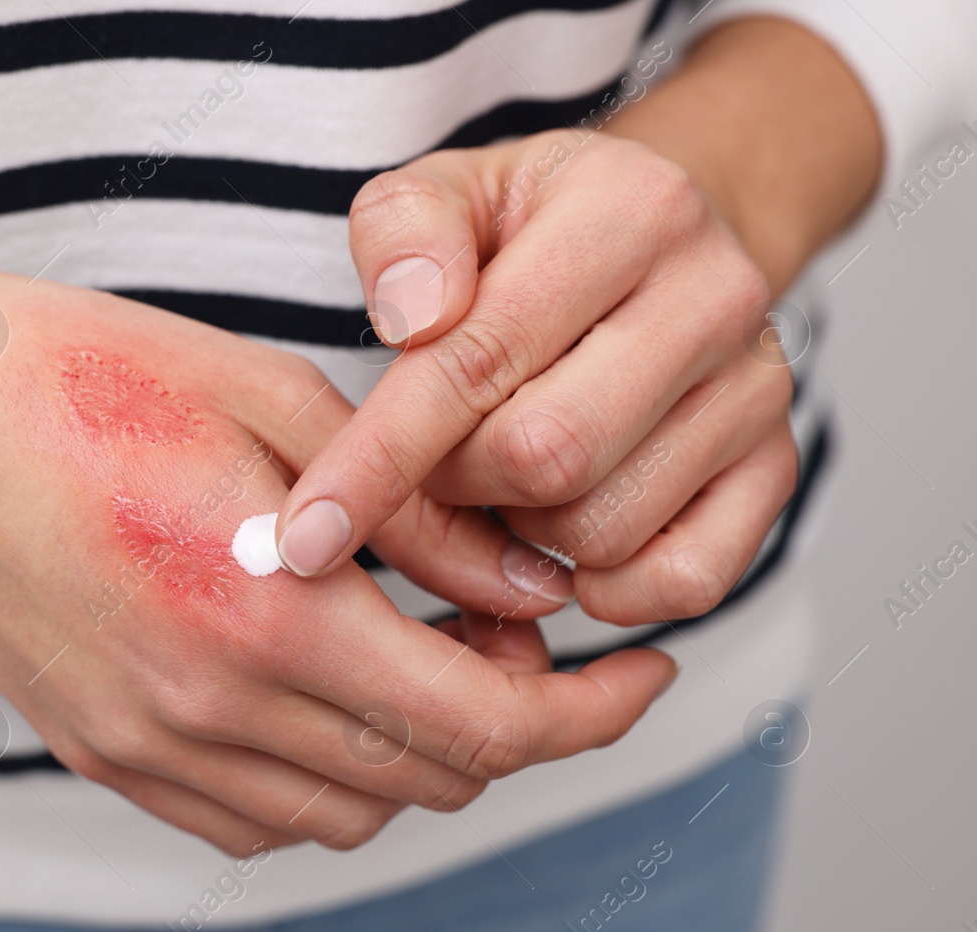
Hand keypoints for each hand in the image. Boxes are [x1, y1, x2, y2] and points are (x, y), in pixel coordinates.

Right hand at [0, 149, 677, 855]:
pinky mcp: (97, 752)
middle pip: (428, 782)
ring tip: (412, 650)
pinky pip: (253, 824)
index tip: (638, 671)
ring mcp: (142, 746)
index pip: (481, 724)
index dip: (589, 711)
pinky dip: (321, 781)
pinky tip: (317, 691)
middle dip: (512, 719)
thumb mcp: (276, 402)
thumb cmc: (84, 375)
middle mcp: (203, 708)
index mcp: (261, 610)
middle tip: (510, 626)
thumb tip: (531, 592)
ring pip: (347, 817)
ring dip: (415, 751)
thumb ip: (418, 518)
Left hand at [275, 17, 880, 626]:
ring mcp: (758, 389)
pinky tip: (563, 534)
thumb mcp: (447, 192)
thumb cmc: (528, 231)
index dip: (378, 458)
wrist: (660, 238)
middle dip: (456, 486)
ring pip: (603, 530)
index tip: (305, 534)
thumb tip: (415, 318)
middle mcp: (714, 296)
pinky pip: (684, 579)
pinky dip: (604, 586)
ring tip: (504, 477)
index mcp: (628, 210)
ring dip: (521, 534)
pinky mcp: (779, 466)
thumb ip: (402, 233)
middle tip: (435, 463)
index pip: (479, 360)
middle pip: (546, 457)